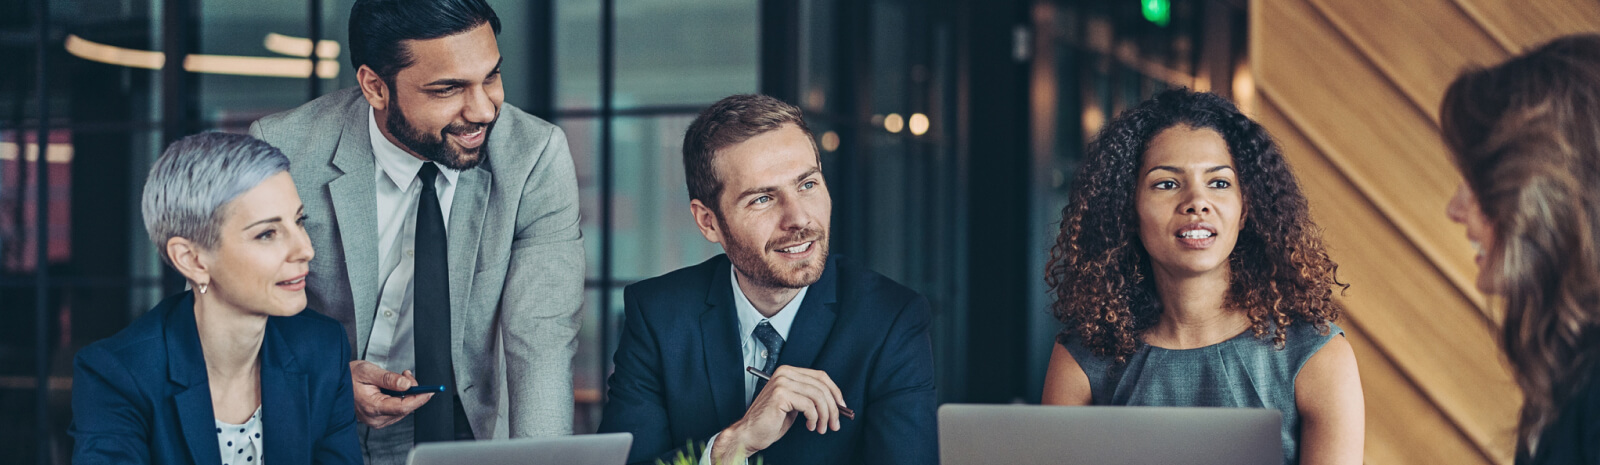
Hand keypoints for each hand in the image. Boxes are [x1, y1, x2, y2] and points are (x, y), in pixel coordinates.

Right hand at [350, 360, 433, 428]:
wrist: (336, 382)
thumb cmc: (349, 376)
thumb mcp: (368, 371)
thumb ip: (388, 378)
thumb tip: (406, 384)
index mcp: (372, 407)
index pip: (403, 407)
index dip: (420, 398)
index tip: (431, 391)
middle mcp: (375, 418)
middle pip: (405, 408)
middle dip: (413, 391)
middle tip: (407, 374)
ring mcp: (377, 420)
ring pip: (403, 409)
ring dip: (407, 393)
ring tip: (399, 378)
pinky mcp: (379, 418)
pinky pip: (397, 409)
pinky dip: (401, 397)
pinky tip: (395, 387)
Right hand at [711, 366, 845, 462]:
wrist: (749, 433)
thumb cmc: (771, 421)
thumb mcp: (795, 405)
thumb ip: (811, 398)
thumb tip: (836, 402)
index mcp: (788, 372)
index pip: (821, 376)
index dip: (835, 391)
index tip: (842, 407)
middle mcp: (785, 373)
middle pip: (821, 386)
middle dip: (833, 407)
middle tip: (835, 424)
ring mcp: (782, 382)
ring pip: (817, 396)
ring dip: (825, 415)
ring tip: (821, 428)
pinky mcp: (780, 395)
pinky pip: (809, 406)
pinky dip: (814, 419)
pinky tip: (810, 427)